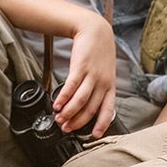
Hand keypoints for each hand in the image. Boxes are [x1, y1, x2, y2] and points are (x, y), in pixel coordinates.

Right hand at [51, 12, 115, 137]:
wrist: (95, 30)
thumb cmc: (99, 52)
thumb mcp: (105, 71)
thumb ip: (99, 87)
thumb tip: (86, 104)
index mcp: (110, 86)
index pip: (108, 110)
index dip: (101, 124)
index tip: (94, 135)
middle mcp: (103, 83)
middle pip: (90, 108)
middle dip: (77, 121)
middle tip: (66, 128)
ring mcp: (92, 75)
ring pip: (80, 100)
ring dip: (68, 112)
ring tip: (59, 118)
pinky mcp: (81, 67)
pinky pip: (71, 87)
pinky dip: (63, 98)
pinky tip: (56, 104)